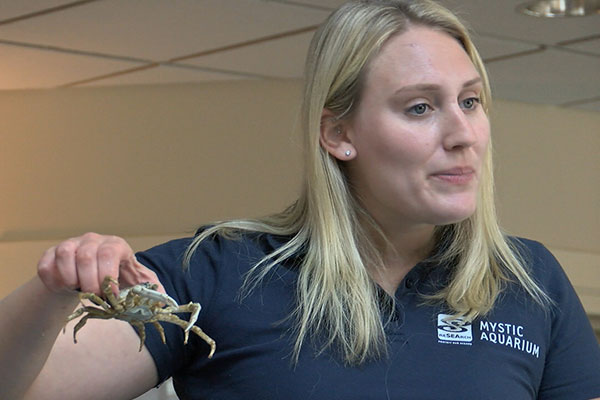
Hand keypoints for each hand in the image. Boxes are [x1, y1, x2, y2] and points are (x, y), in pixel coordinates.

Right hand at [37, 232, 162, 295]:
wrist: (90, 278)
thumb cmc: (117, 279)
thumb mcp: (137, 283)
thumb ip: (151, 290)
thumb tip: (166, 303)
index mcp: (116, 245)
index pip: (111, 252)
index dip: (109, 275)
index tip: (110, 296)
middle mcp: (93, 240)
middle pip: (87, 255)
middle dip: (90, 283)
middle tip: (95, 298)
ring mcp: (70, 244)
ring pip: (64, 255)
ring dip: (70, 279)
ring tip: (79, 291)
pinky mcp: (51, 254)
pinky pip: (46, 265)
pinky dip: (53, 281)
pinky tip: (64, 288)